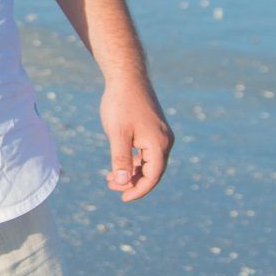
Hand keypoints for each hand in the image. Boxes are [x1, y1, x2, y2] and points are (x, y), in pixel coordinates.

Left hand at [101, 76, 171, 200]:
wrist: (127, 78)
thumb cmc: (121, 104)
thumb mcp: (117, 134)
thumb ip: (120, 159)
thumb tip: (122, 182)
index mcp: (159, 144)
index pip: (152, 176)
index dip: (138, 190)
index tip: (123, 198)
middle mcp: (165, 141)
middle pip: (152, 171)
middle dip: (132, 182)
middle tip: (110, 186)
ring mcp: (160, 135)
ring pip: (148, 162)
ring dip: (131, 172)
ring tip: (110, 178)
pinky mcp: (153, 130)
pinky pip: (146, 153)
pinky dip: (133, 161)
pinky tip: (117, 164)